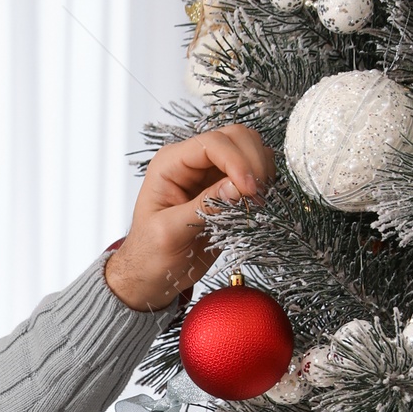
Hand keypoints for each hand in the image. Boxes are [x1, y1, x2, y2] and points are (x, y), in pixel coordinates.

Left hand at [103, 124, 274, 310]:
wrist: (151, 274)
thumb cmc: (150, 255)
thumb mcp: (170, 233)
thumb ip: (203, 207)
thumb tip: (239, 186)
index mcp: (169, 164)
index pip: (212, 143)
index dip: (236, 161)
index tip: (249, 189)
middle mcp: (191, 161)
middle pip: (235, 137)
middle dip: (253, 161)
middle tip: (258, 196)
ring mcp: (209, 171)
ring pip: (248, 149)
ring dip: (260, 170)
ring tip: (257, 201)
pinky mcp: (225, 186)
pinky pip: (252, 171)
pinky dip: (262, 181)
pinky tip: (256, 203)